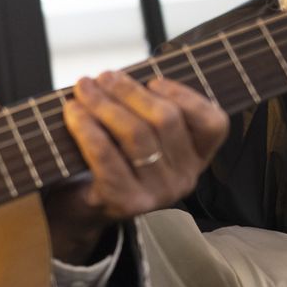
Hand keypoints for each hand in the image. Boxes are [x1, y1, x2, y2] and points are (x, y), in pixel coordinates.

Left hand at [46, 72, 227, 262]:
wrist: (82, 210)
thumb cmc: (112, 160)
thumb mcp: (139, 135)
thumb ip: (144, 108)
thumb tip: (119, 75)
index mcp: (197, 157)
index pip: (213, 124)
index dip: (186, 96)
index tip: (153, 79)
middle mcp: (185, 178)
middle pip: (166, 120)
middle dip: (130, 91)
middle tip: (103, 76)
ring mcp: (158, 194)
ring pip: (136, 135)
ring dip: (105, 105)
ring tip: (83, 88)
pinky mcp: (126, 202)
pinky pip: (106, 156)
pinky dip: (87, 128)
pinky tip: (73, 112)